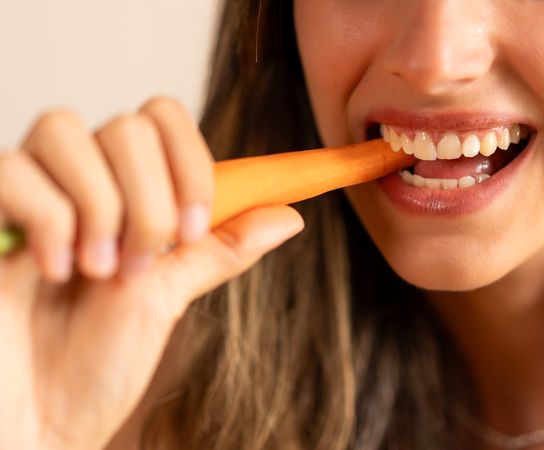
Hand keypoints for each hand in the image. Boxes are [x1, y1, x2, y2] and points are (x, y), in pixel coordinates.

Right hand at [0, 97, 303, 449]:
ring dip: (101, 207)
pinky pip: (14, 171)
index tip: (192, 228)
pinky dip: (50, 220)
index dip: (189, 164)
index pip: (162, 118)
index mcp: (126, 193)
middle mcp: (77, 182)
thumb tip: (290, 215)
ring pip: (67, 131)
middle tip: (139, 264)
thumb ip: (222, 246)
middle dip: (149, 202)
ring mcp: (25, 194)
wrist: (40, 421)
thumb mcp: (172, 294)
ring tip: (95, 270)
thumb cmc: (98, 364)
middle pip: (126, 126)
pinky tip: (52, 269)